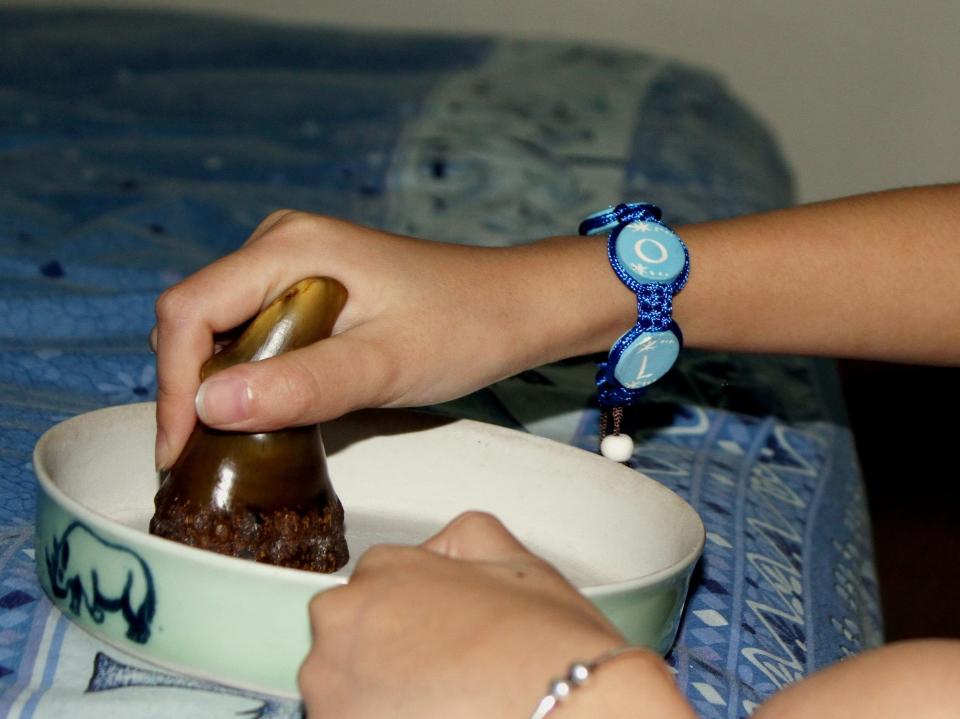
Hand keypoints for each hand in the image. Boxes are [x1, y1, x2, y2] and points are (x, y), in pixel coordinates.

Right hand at [151, 211, 620, 468]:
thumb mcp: (384, 365)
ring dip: (215, 387)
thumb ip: (301, 385)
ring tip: (223, 449)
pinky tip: (261, 415)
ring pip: (223, 329)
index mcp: (290, 246)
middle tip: (199, 461)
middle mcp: (280, 244)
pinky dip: (248, 376)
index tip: (180, 453)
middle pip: (197, 318)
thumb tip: (205, 406)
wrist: (516, 307)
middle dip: (188, 390)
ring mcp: (293, 263)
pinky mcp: (309, 287)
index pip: (190, 311)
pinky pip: (255, 331)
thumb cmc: (464, 327)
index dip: (172, 384)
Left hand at [299, 511, 690, 717]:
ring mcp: (331, 684)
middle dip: (383, 658)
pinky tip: (427, 717)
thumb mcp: (517, 560)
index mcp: (383, 569)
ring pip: (340, 689)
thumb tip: (438, 552)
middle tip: (439, 677)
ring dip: (374, 697)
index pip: (373, 593)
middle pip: (348, 639)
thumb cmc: (548, 647)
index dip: (411, 622)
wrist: (568, 711)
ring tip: (436, 703)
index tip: (436, 644)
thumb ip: (462, 541)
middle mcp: (343, 620)